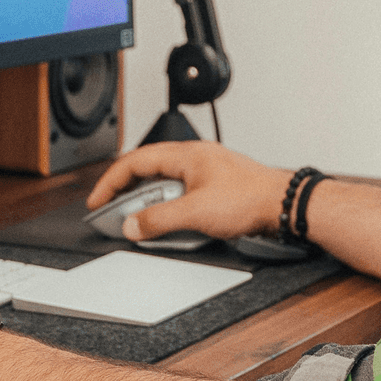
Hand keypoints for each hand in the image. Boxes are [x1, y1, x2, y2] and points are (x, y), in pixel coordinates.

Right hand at [85, 142, 292, 242]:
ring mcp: (206, 171)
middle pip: (147, 168)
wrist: (282, 204)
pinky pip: (181, 192)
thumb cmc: (249, 198)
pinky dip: (167, 205)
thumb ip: (159, 219)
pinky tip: (169, 220)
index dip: (110, 181)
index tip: (97, 200)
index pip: (135, 161)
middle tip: (111, 208)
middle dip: (125, 189)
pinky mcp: (216, 187)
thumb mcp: (195, 212)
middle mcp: (194, 159)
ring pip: (165, 181)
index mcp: (185, 155)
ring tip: (138, 218)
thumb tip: (132, 224)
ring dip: (148, 199)